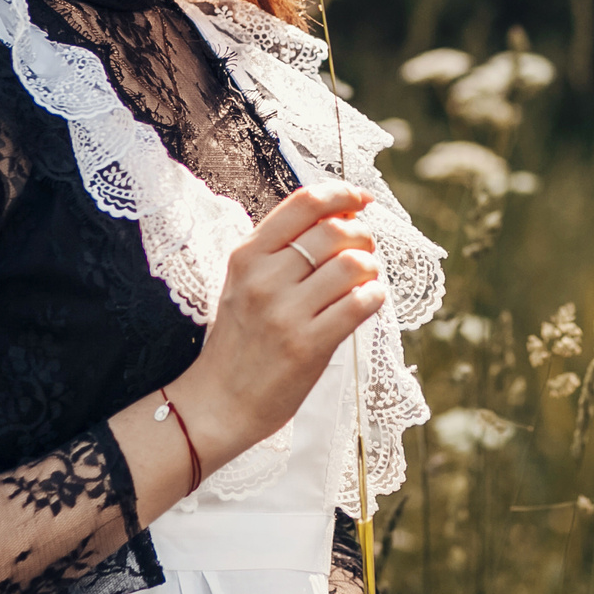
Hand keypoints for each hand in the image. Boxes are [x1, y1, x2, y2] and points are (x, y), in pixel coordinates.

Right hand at [171, 182, 386, 469]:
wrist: (219, 401)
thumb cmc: (240, 339)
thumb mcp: (245, 282)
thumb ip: (283, 249)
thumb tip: (341, 214)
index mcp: (247, 255)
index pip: (303, 202)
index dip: (341, 192)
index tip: (360, 199)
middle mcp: (264, 278)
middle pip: (335, 231)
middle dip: (362, 236)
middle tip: (365, 251)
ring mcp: (285, 313)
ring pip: (352, 265)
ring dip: (371, 268)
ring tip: (366, 279)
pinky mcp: (308, 345)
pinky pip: (360, 305)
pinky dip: (374, 297)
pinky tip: (368, 301)